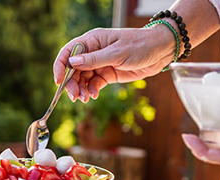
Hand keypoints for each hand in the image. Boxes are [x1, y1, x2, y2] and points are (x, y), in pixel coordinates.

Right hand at [53, 27, 174, 101]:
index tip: (58, 82)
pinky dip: (91, 91)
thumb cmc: (140, 45)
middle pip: (74, 69)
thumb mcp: (117, 53)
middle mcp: (93, 52)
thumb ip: (94, 59)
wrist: (160, 52)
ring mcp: (100, 64)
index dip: (60, 66)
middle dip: (72, 83)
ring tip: (84, 99)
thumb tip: (72, 63)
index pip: (69, 52)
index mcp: (92, 40)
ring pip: (83, 79)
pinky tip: (93, 96)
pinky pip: (94, 84)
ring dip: (81, 89)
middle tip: (74, 97)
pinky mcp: (107, 74)